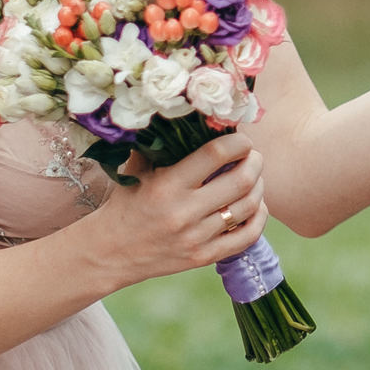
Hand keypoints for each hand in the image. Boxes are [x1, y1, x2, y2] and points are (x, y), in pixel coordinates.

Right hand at [96, 132, 268, 283]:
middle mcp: (184, 212)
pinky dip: (259, 218)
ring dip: (259, 187)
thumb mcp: (137, 169)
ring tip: (254, 177)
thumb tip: (188, 112)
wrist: (110, 252)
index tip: (241, 138)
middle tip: (252, 155)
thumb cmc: (126, 203)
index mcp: (167, 185)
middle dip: (255, 161)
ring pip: (248, 207)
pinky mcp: (204, 257)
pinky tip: (255, 206)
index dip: (238, 142)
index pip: (215, 154)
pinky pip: (247, 237)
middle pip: (242, 180)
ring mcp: (196, 238)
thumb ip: (161, 143)